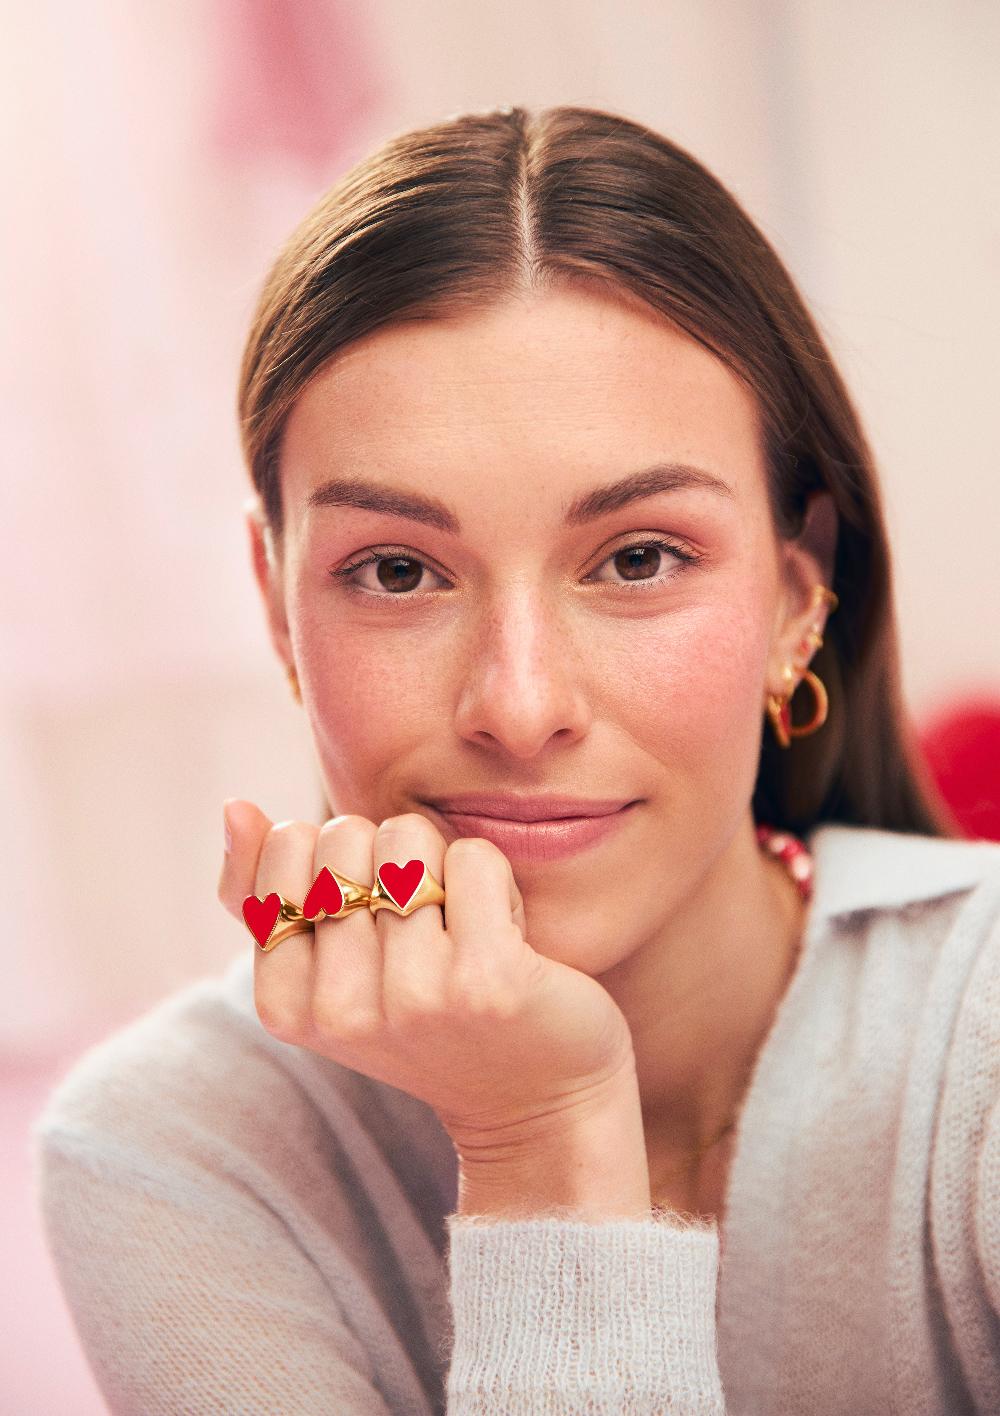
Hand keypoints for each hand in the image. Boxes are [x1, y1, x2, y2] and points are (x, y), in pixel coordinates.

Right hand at [218, 801, 638, 1155]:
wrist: (536, 1096)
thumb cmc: (427, 1013)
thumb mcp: (331, 966)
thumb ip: (266, 893)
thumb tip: (236, 806)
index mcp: (287, 1007)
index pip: (287, 848)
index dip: (340, 856)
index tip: (370, 921)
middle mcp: (341, 1011)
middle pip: (346, 835)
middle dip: (390, 852)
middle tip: (422, 922)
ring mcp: (415, 1000)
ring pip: (410, 839)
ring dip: (444, 866)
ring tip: (461, 929)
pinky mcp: (487, 982)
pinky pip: (473, 858)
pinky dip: (494, 877)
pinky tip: (505, 932)